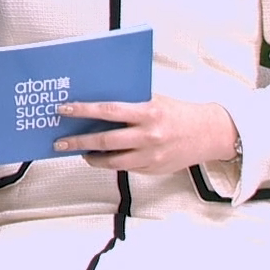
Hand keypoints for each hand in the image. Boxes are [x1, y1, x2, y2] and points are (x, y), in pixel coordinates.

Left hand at [52, 95, 239, 175]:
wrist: (208, 134)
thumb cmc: (178, 113)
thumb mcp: (155, 99)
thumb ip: (131, 101)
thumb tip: (99, 101)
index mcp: (148, 112)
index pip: (109, 110)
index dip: (84, 110)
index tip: (65, 109)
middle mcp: (148, 136)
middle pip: (105, 140)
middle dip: (78, 141)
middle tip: (60, 142)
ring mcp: (150, 156)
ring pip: (112, 161)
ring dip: (92, 157)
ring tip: (80, 152)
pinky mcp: (152, 169)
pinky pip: (125, 168)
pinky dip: (110, 163)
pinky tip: (101, 158)